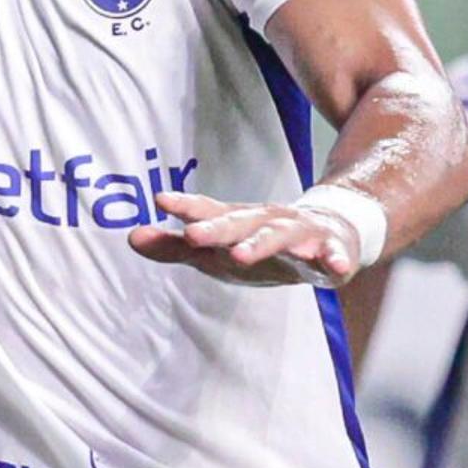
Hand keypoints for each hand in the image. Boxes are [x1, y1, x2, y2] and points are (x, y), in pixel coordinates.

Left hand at [132, 191, 358, 285]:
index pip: (208, 212)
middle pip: (238, 223)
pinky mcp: (330, 249)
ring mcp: (299, 233)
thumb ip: (175, 248)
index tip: (161, 200)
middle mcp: (265, 221)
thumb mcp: (217, 248)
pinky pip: (333, 255)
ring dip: (261, 244)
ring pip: (279, 236)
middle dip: (216, 229)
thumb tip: (131, 238)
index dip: (186, 206)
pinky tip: (335, 267)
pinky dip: (335, 259)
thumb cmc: (262, 244)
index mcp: (237, 222)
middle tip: (190, 235)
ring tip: (240, 256)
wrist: (330, 232)